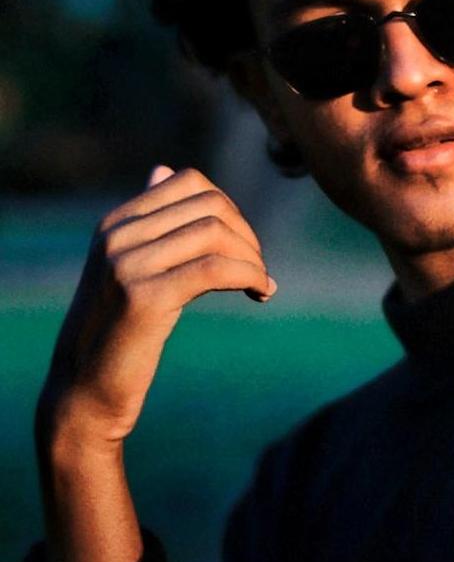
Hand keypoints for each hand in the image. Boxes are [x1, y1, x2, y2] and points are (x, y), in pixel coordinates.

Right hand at [38, 165, 275, 450]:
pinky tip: (261, 293)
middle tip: (257, 270)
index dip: (230, 210)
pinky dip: (249, 275)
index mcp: (116, 222)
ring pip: (216, 234)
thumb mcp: (130, 266)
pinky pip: (215, 268)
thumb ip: (151, 222)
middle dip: (247, 235)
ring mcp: (125, 264)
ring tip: (258, 285)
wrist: (84, 391)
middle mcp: (116, 235)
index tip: (242, 246)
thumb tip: (162, 169)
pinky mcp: (142, 297)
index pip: (190, 182)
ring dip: (252, 258)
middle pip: (210, 205)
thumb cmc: (118, 329)